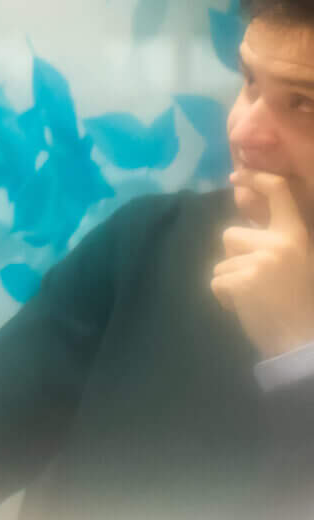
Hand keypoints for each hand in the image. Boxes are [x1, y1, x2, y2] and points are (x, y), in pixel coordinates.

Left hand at [212, 170, 313, 357]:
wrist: (305, 342)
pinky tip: (247, 308)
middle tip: (259, 282)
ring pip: (221, 261)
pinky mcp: (239, 281)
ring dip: (231, 278)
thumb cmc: (303, 304)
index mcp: (296, 236)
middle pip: (231, 234)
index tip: (236, 176)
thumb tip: (246, 225)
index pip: (278, 193)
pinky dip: (224, 296)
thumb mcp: (299, 263)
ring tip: (256, 297)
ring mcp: (258, 262)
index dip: (254, 179)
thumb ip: (277, 242)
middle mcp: (278, 243)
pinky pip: (216, 281)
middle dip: (235, 256)